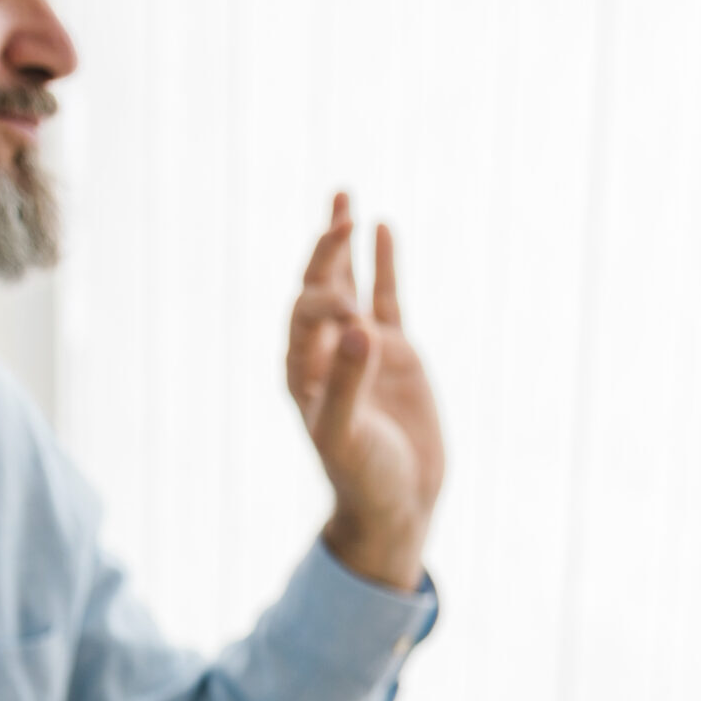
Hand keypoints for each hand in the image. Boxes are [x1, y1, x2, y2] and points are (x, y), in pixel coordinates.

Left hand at [286, 192, 444, 591]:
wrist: (398, 504)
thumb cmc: (363, 477)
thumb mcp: (348, 435)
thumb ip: (348, 383)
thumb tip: (358, 328)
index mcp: (302, 371)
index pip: (305, 313)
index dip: (324, 301)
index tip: (352, 318)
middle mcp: (328, 352)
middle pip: (318, 286)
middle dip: (326, 249)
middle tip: (340, 210)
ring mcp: (363, 350)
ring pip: (350, 284)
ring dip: (344, 244)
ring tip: (343, 196)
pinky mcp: (396, 354)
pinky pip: (387, 299)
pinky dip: (384, 265)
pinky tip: (382, 229)